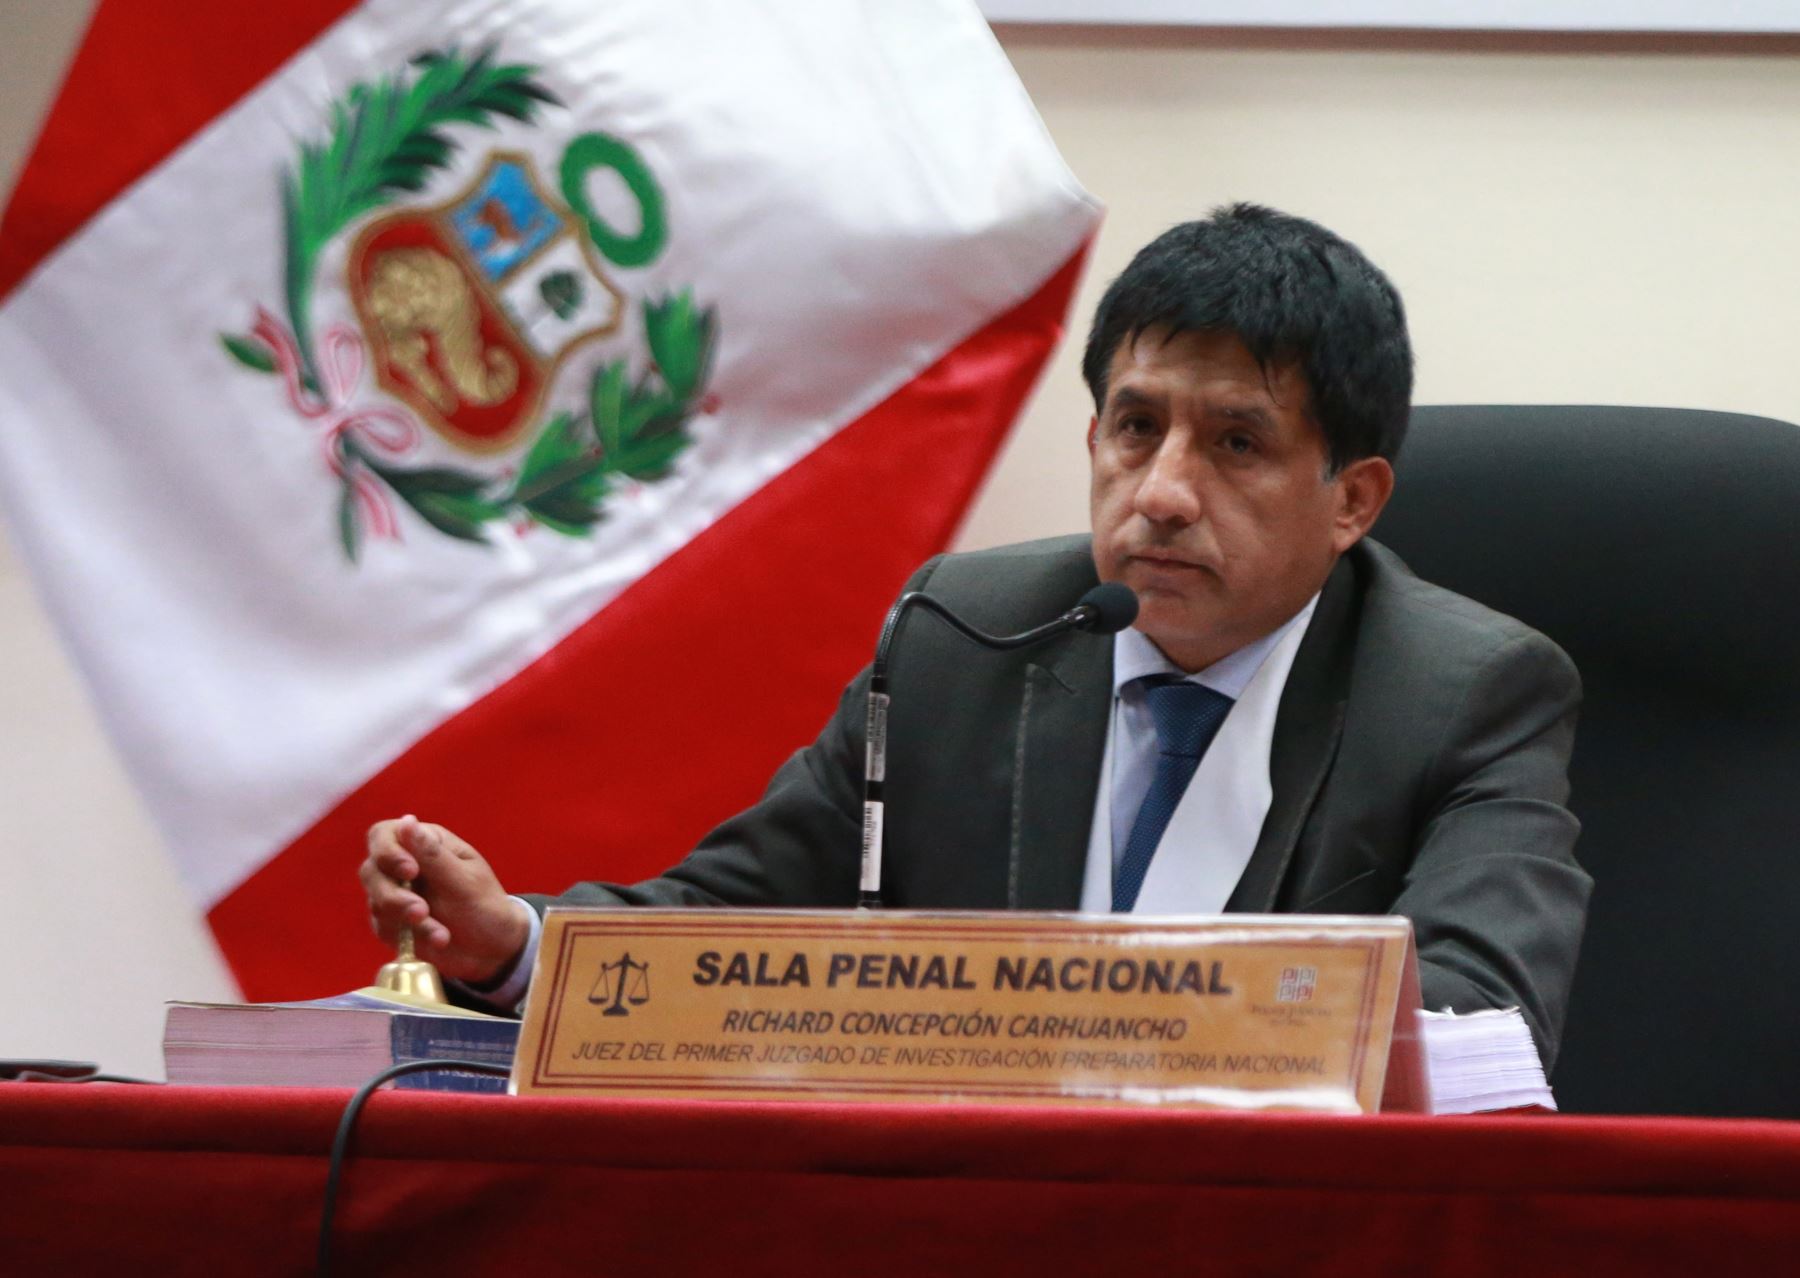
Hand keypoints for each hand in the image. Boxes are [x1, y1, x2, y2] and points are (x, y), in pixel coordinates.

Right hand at [360, 815, 530, 983]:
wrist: (492, 948)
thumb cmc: (484, 904)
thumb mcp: (464, 879)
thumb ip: (432, 855)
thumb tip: (406, 820)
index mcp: (423, 843)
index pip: (384, 835)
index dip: (388, 851)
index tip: (410, 871)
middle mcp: (402, 866)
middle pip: (371, 871)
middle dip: (394, 895)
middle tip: (422, 911)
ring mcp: (394, 895)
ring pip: (376, 902)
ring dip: (406, 919)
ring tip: (442, 934)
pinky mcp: (391, 923)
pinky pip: (385, 928)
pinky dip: (411, 936)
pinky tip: (439, 940)